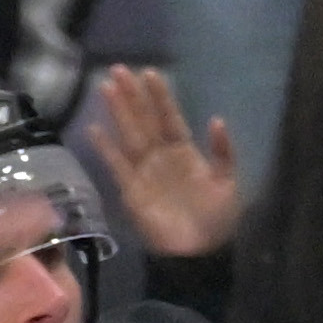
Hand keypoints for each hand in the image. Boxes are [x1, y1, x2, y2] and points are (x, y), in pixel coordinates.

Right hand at [85, 65, 245, 261]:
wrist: (199, 253)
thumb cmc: (217, 219)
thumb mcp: (228, 183)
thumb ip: (222, 152)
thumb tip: (217, 118)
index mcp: (186, 152)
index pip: (170, 117)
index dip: (160, 97)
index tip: (150, 73)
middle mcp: (162, 156)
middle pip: (145, 120)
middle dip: (132, 96)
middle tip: (118, 69)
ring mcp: (145, 172)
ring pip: (129, 135)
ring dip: (118, 113)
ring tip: (106, 88)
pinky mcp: (131, 190)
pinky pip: (116, 166)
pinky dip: (106, 149)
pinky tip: (94, 129)